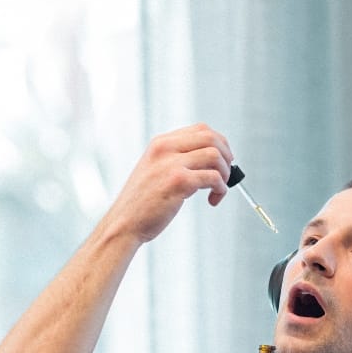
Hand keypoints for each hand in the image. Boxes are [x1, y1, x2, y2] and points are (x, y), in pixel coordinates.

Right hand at [106, 123, 233, 242]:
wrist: (124, 223)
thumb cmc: (142, 202)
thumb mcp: (155, 170)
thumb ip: (177, 160)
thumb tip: (212, 159)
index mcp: (160, 143)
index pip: (201, 129)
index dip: (220, 143)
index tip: (224, 159)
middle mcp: (165, 148)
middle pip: (211, 138)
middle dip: (227, 156)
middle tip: (227, 174)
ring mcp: (171, 164)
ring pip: (215, 156)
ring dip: (225, 174)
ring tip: (219, 189)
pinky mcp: (179, 181)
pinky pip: (213, 178)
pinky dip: (221, 189)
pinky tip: (214, 199)